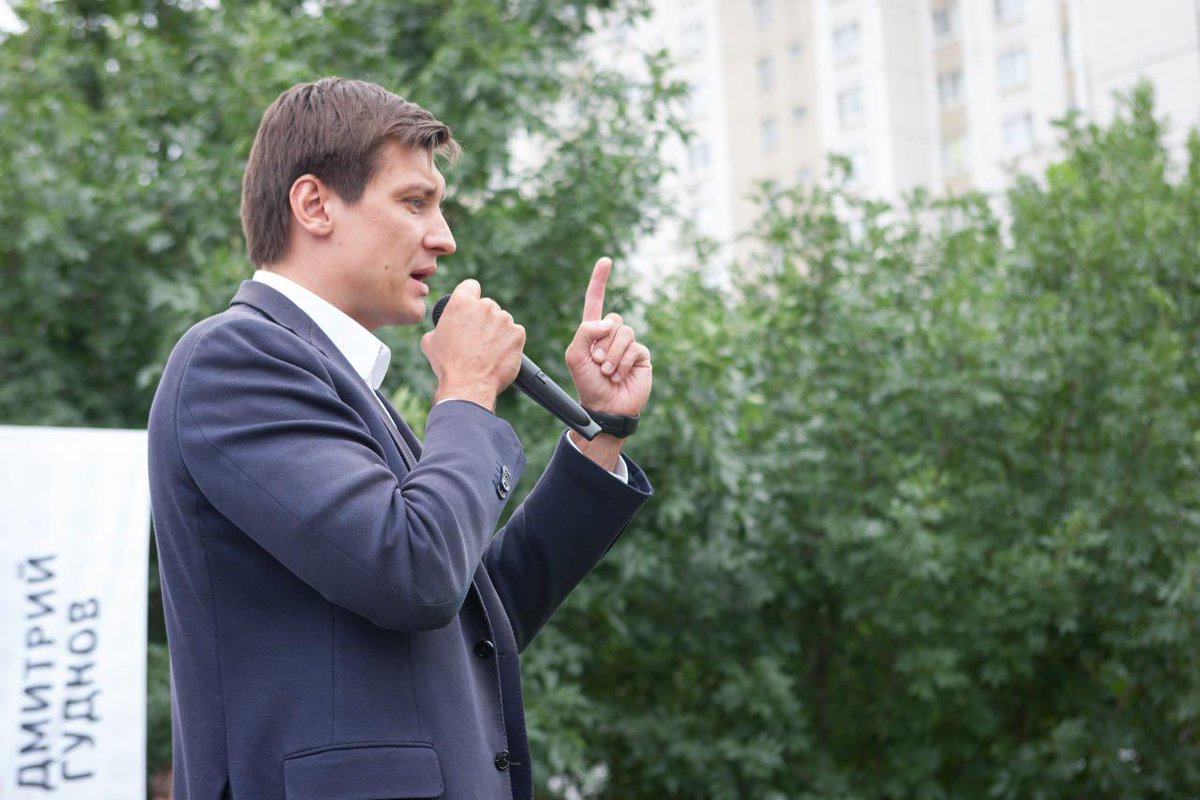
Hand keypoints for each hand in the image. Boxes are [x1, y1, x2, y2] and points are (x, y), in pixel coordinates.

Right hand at [421, 280, 524, 410]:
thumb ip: (440, 325)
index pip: (471, 286)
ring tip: (487, 352)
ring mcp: (504, 319)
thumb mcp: (430, 340)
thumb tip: (444, 327)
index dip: (470, 296)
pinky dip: (509, 343)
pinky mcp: (518, 333)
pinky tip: (498, 355)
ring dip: (497, 332)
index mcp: (462, 302)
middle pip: (488, 306)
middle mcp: (485, 306)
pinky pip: (514, 334)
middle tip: (477, 339)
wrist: (468, 385)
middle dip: (484, 319)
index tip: (471, 308)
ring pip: (502, 321)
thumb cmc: (447, 364)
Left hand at [565, 257, 651, 416]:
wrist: (605, 407)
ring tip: (608, 372)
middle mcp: (611, 335)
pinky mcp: (641, 355)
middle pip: (612, 319)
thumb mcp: (574, 356)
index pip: (595, 301)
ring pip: (624, 332)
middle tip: (598, 363)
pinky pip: (634, 347)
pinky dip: (623, 362)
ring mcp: (628, 344)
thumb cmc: (587, 383)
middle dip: (603, 343)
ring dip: (612, 355)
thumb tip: (607, 322)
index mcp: (593, 332)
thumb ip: (584, 332)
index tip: (606, 261)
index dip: (599, 281)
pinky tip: (620, 375)